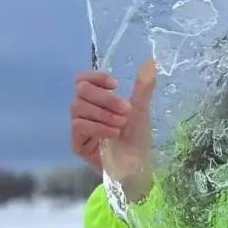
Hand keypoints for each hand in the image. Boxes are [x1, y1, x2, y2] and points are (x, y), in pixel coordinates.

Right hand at [70, 59, 156, 200]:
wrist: (137, 164)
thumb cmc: (137, 137)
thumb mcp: (142, 110)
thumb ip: (143, 88)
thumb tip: (150, 62)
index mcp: (98, 100)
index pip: (83, 79)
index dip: (96, 77)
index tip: (116, 85)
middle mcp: (85, 110)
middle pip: (82, 91)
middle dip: (106, 99)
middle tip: (126, 110)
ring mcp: (79, 126)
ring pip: (78, 107)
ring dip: (104, 114)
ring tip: (122, 124)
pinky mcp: (77, 143)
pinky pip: (79, 125)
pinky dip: (99, 127)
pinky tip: (114, 133)